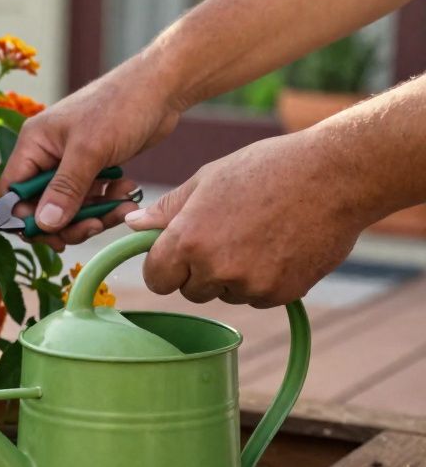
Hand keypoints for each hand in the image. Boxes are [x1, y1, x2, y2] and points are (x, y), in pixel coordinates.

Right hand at [0, 54, 183, 249]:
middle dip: (67, 221)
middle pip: (41, 204)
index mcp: (34, 144)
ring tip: (120, 208)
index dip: (26, 218)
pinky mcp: (93, 166)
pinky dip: (107, 202)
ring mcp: (70, 160)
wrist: (161, 88)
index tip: (52, 234)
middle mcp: (46, 154)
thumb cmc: (120, 106)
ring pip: (69, 205)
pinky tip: (126, 194)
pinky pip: (91, 196)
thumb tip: (44, 224)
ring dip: (93, 213)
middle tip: (93, 226)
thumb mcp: (90, 150)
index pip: (13, 192)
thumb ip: (65, 189)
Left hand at [125, 131, 364, 306]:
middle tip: (225, 235)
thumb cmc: (265, 169)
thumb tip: (133, 225)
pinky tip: (279, 246)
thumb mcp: (207, 180)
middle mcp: (215, 268)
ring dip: (232, 276)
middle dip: (199, 271)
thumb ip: (167, 209)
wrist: (334, 176)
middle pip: (190, 290)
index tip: (176, 255)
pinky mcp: (281, 294)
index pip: (156, 279)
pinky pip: (258, 297)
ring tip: (257, 234)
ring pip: (225, 294)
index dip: (164, 267)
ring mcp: (250, 285)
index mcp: (187, 239)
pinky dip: (264, 280)